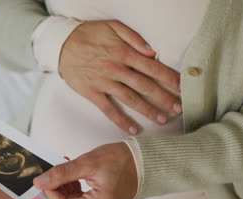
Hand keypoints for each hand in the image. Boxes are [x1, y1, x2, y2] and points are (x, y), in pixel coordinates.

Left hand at [33, 143, 137, 198]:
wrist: (143, 161)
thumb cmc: (121, 159)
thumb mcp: (88, 162)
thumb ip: (62, 173)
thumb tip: (40, 182)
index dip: (51, 193)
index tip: (46, 177)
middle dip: (58, 189)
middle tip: (57, 168)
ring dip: (65, 188)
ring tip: (67, 168)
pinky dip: (74, 190)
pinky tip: (74, 176)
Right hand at [59, 20, 181, 134]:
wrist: (61, 45)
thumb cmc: (88, 34)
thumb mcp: (112, 26)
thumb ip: (134, 38)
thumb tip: (152, 51)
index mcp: (123, 52)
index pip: (152, 67)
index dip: (168, 77)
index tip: (181, 87)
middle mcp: (116, 69)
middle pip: (145, 85)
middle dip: (164, 97)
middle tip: (178, 108)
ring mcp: (104, 82)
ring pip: (130, 98)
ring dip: (147, 110)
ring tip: (162, 120)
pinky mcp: (92, 92)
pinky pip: (108, 109)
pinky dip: (121, 120)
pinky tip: (132, 129)